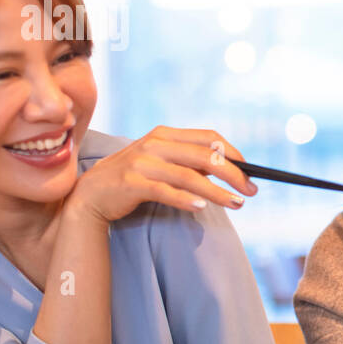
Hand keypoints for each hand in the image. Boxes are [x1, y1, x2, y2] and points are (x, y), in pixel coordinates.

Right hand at [66, 126, 257, 223]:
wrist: (91, 195)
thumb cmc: (133, 180)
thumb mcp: (162, 164)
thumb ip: (189, 163)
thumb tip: (228, 171)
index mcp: (165, 134)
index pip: (208, 138)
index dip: (233, 153)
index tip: (250, 170)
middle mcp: (154, 144)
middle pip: (204, 156)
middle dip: (233, 174)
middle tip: (251, 191)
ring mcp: (142, 163)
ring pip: (190, 177)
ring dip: (217, 193)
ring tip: (236, 204)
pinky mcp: (132, 183)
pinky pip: (166, 192)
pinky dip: (187, 200)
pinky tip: (202, 209)